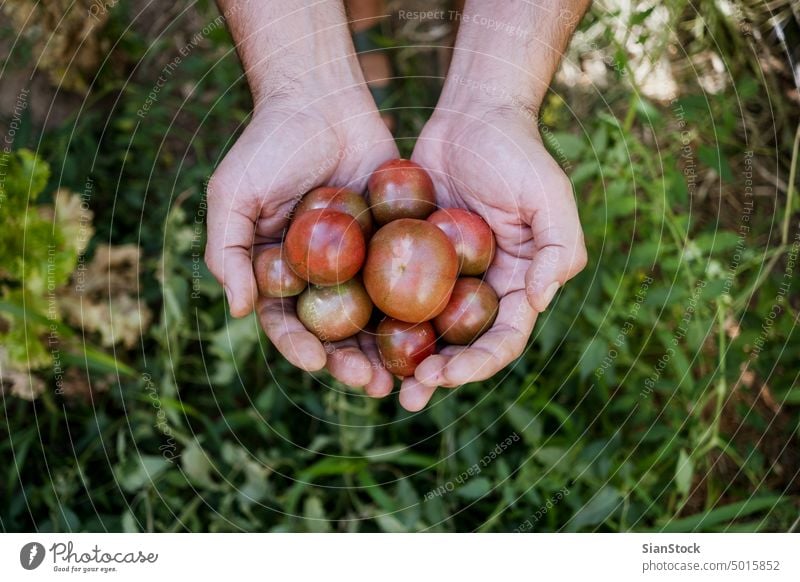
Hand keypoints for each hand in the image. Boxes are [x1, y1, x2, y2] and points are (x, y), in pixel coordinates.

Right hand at [205, 88, 398, 394]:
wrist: (320, 97)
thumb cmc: (268, 143)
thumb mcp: (233, 194)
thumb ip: (229, 251)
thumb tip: (237, 311)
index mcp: (277, 273)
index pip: (285, 322)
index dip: (299, 347)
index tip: (318, 363)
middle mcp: (319, 275)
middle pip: (335, 331)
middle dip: (350, 361)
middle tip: (371, 383)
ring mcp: (357, 261)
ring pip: (374, 316)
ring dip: (387, 349)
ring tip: (406, 376)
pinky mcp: (391, 242)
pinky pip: (406, 280)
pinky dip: (417, 308)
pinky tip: (434, 331)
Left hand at [404, 104, 587, 409]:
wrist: (471, 114)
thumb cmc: (516, 152)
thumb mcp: (549, 196)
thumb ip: (557, 249)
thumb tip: (538, 303)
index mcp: (518, 284)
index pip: (503, 339)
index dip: (478, 365)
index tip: (446, 376)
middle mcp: (482, 288)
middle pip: (462, 346)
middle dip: (440, 376)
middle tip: (410, 394)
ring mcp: (444, 275)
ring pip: (424, 329)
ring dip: (405, 360)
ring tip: (379, 383)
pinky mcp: (411, 256)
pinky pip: (394, 292)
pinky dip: (380, 317)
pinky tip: (355, 336)